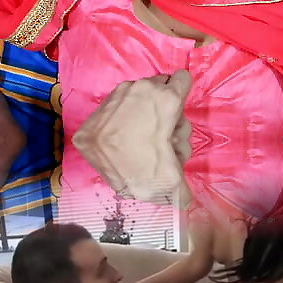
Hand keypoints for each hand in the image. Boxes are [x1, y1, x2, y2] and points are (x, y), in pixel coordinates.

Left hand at [72, 71, 192, 204]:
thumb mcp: (169, 180)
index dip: (183, 98)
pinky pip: (124, 103)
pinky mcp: (103, 102)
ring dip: (148, 116)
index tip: (176, 119)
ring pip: (144, 97)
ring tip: (141, 143)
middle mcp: (144, 88)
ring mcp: (121, 93)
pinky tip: (124, 138)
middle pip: (165, 92)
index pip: (183, 78)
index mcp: (166, 99)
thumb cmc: (139, 168)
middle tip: (161, 141)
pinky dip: (127, 117)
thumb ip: (184, 190)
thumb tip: (188, 204)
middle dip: (168, 114)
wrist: (94, 164)